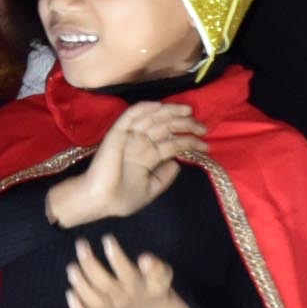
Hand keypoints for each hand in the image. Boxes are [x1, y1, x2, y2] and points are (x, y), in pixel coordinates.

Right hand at [47, 99, 201, 225]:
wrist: (100, 201)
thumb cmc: (122, 198)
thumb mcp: (151, 189)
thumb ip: (165, 176)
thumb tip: (178, 163)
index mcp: (147, 155)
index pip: (172, 142)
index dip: (189, 140)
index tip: (206, 144)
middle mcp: (140, 143)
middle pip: (165, 127)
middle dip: (185, 124)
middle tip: (202, 127)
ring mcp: (129, 137)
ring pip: (152, 118)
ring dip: (170, 112)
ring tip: (189, 113)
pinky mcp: (118, 133)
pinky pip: (131, 116)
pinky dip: (144, 108)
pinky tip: (160, 106)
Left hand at [65, 233, 194, 307]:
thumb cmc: (153, 285)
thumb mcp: (162, 275)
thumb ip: (156, 267)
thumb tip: (145, 259)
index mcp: (138, 287)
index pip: (127, 272)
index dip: (116, 257)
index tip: (107, 239)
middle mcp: (123, 299)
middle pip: (104, 284)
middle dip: (89, 264)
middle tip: (81, 244)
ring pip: (92, 300)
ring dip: (79, 283)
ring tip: (72, 266)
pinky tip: (70, 292)